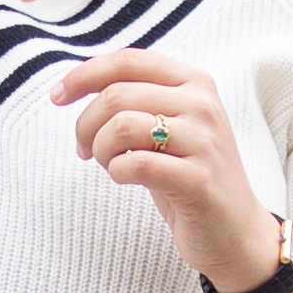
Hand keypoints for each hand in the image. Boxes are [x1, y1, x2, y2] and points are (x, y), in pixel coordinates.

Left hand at [53, 54, 292, 292]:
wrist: (235, 232)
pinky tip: (124, 178)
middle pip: (117, 94)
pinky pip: (137, 164)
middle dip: (85, 123)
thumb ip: (137, 101)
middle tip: (84, 149)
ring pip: (122, 125)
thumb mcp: (169, 127)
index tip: (57, 97)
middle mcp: (203, 105)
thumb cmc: (189, 176)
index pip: (128, 60)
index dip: (84, 74)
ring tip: (108, 164)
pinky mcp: (199, 179)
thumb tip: (76, 86)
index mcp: (194, 83)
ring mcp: (204, 141)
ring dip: (100, 148)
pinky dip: (117, 171)